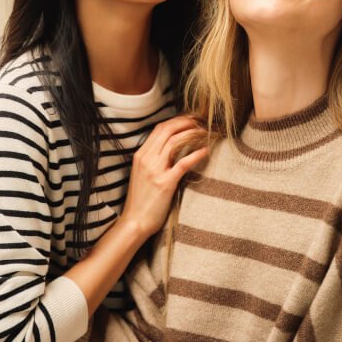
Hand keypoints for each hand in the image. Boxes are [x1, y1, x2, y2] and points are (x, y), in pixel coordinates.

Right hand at [120, 115, 208, 237]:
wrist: (135, 221)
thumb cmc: (141, 200)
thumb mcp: (143, 174)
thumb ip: (154, 160)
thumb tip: (172, 149)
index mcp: (141, 155)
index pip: (160, 128)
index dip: (177, 120)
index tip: (191, 120)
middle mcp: (146, 159)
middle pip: (168, 129)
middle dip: (187, 122)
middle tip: (202, 121)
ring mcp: (154, 170)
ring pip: (175, 141)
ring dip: (193, 134)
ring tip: (206, 133)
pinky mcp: (164, 183)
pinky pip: (183, 163)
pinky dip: (197, 154)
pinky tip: (206, 151)